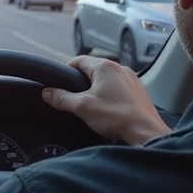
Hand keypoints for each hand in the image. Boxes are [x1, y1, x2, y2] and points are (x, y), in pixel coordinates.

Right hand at [42, 56, 170, 144]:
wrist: (145, 132)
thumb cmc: (117, 117)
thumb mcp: (82, 107)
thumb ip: (61, 98)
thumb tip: (47, 92)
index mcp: (105, 67)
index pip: (79, 60)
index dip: (66, 70)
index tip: (59, 82)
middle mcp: (120, 68)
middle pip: (93, 69)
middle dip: (81, 81)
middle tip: (74, 97)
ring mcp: (131, 79)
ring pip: (106, 79)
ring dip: (96, 88)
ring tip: (91, 105)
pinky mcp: (138, 91)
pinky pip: (118, 87)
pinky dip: (110, 95)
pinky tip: (108, 109)